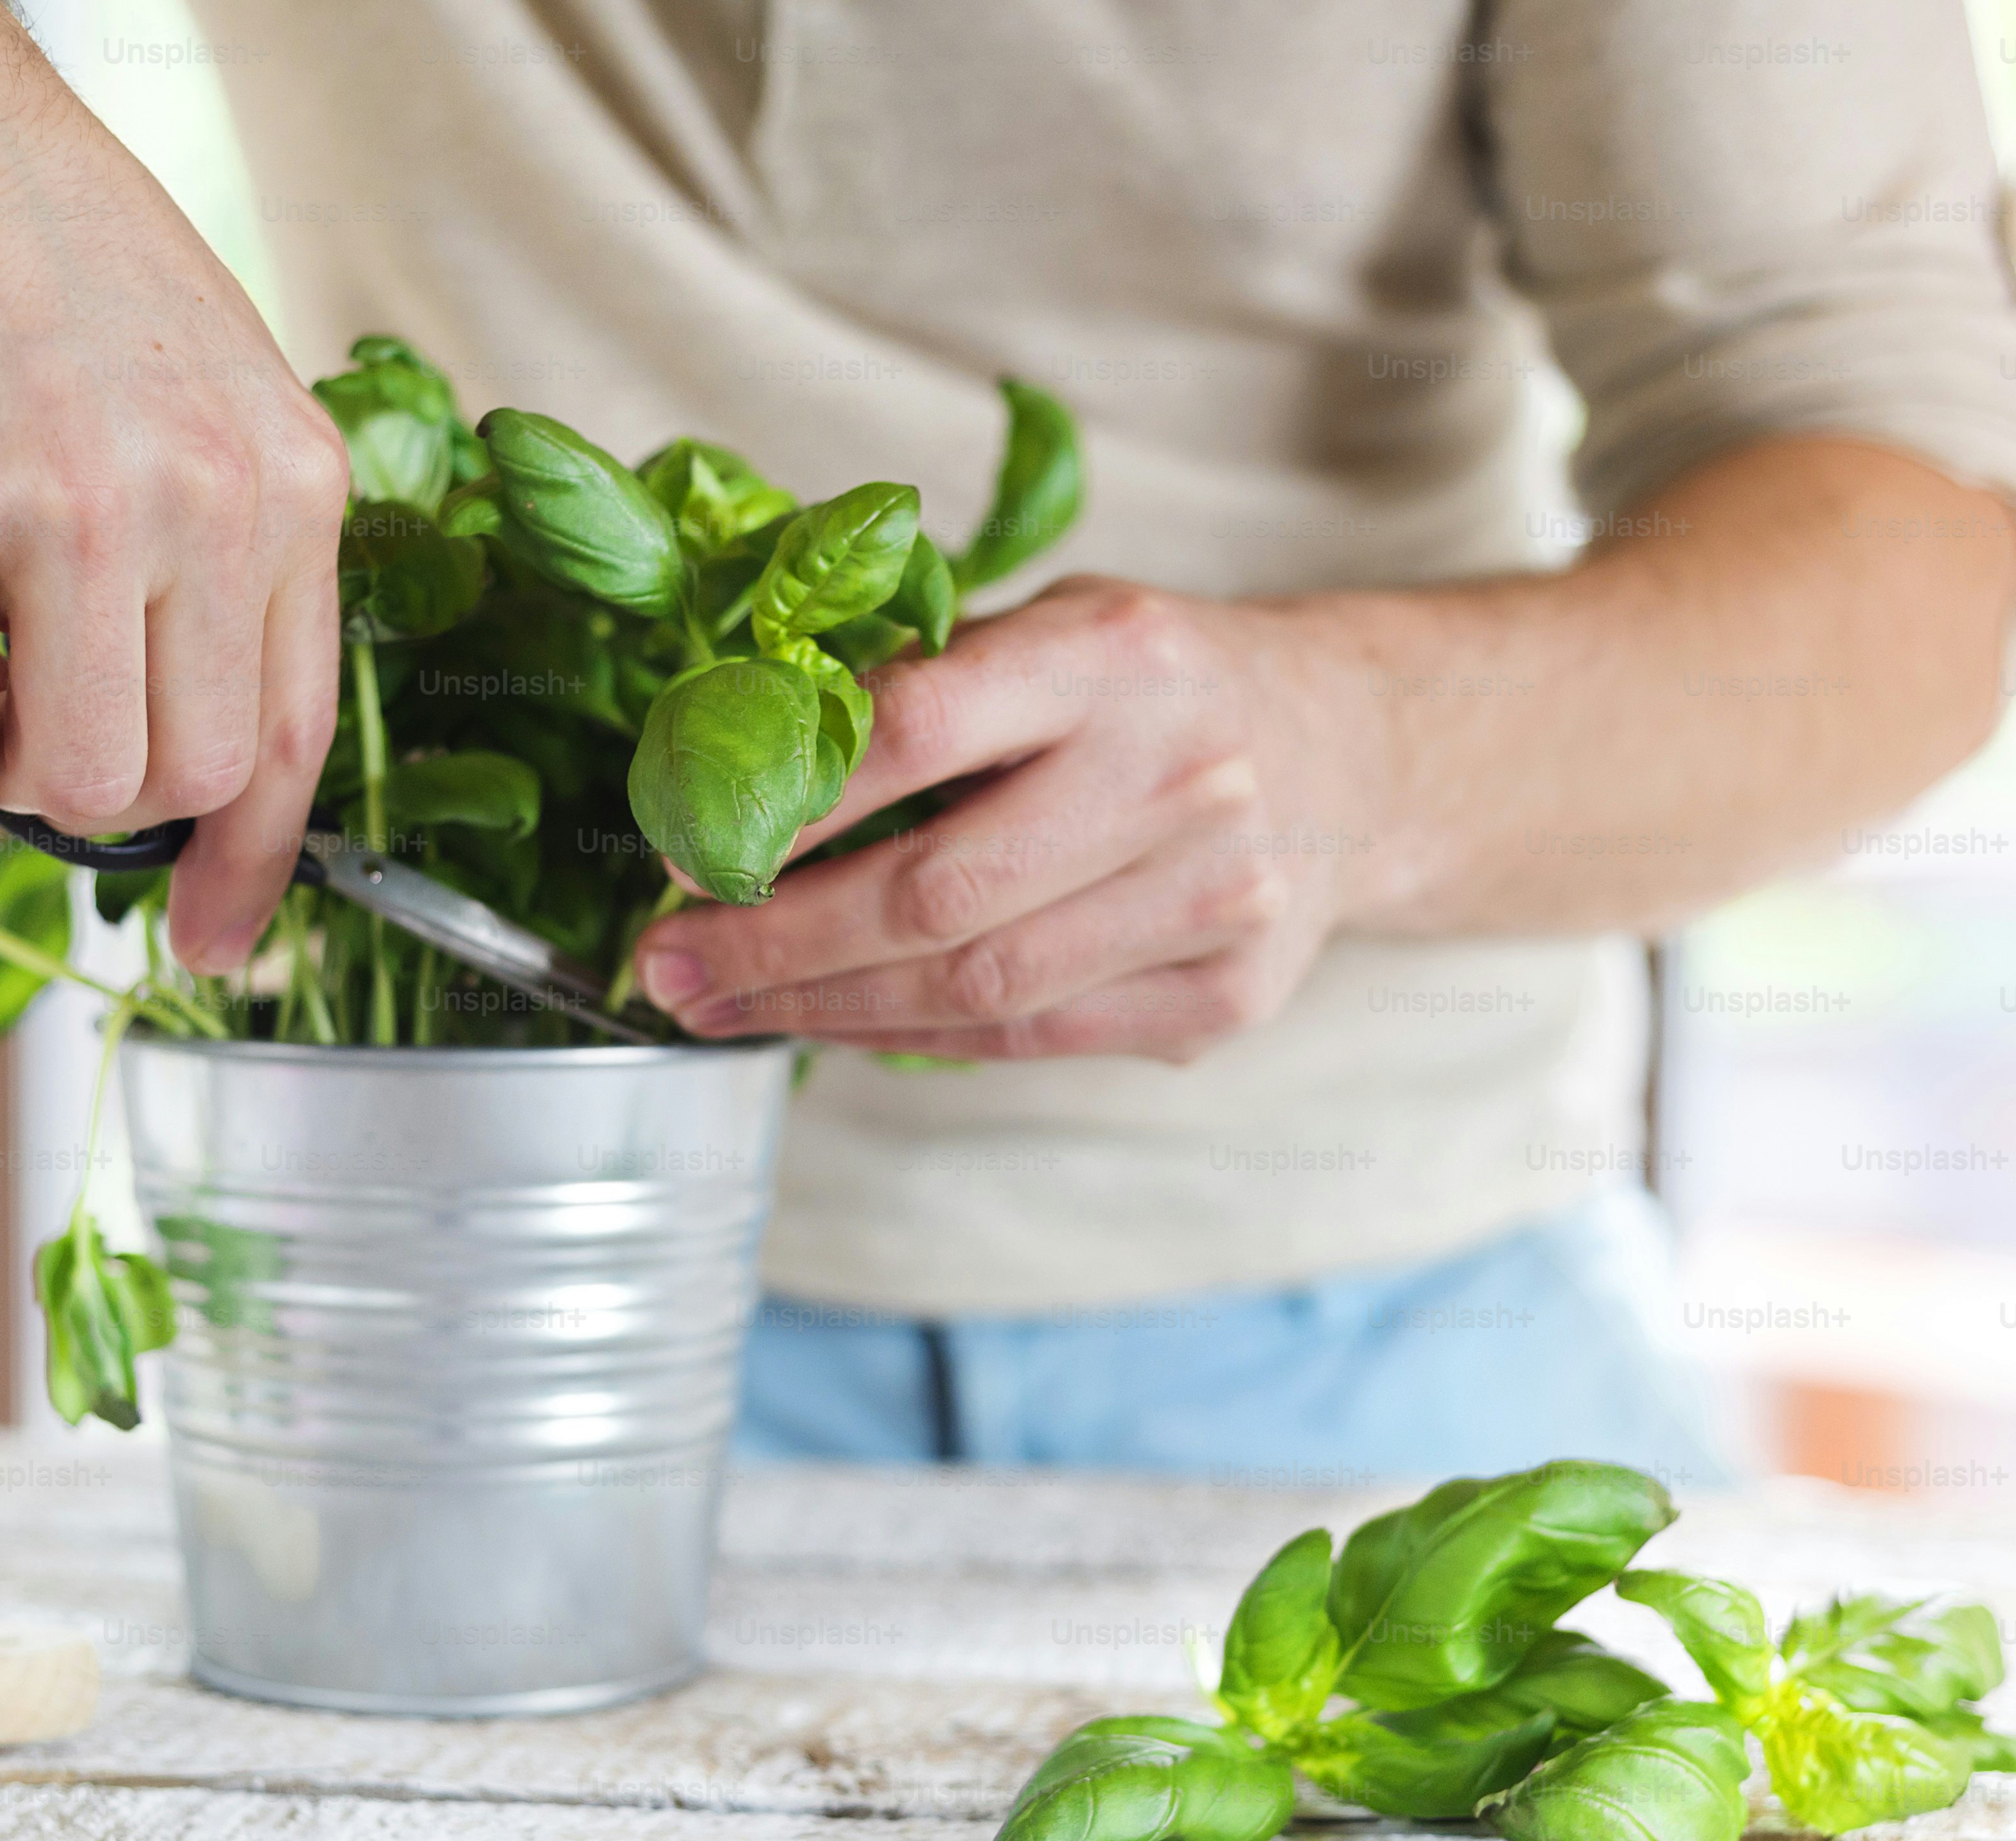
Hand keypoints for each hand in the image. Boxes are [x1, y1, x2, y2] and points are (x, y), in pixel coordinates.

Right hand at [0, 3, 346, 967]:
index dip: (260, 863)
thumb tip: (185, 751)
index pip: (300, 732)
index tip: (218, 939)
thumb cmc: (31, 265)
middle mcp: (204, 501)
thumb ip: (216, 562)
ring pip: (80, 773)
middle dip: (117, 809)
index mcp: (290, 482)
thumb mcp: (196, 400)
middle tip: (46, 763)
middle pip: (193, 773)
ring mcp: (66, 510)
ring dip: (22, 794)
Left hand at [630, 578, 1385, 1060]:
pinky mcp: (1227, 993)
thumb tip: (733, 767)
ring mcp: (1215, 896)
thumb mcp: (1053, 627)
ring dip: (824, 1010)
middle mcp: (1177, 773)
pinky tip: (835, 1025)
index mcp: (1112, 654)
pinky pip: (1035, 1038)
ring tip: (721, 1009)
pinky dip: (915, 1038)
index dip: (784, 805)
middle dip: (775, 942)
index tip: (679, 849)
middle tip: (665, 964)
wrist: (1350, 753)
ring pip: (977, 988)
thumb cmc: (1153, 686)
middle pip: (935, 892)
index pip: (918, 730)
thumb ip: (925, 683)